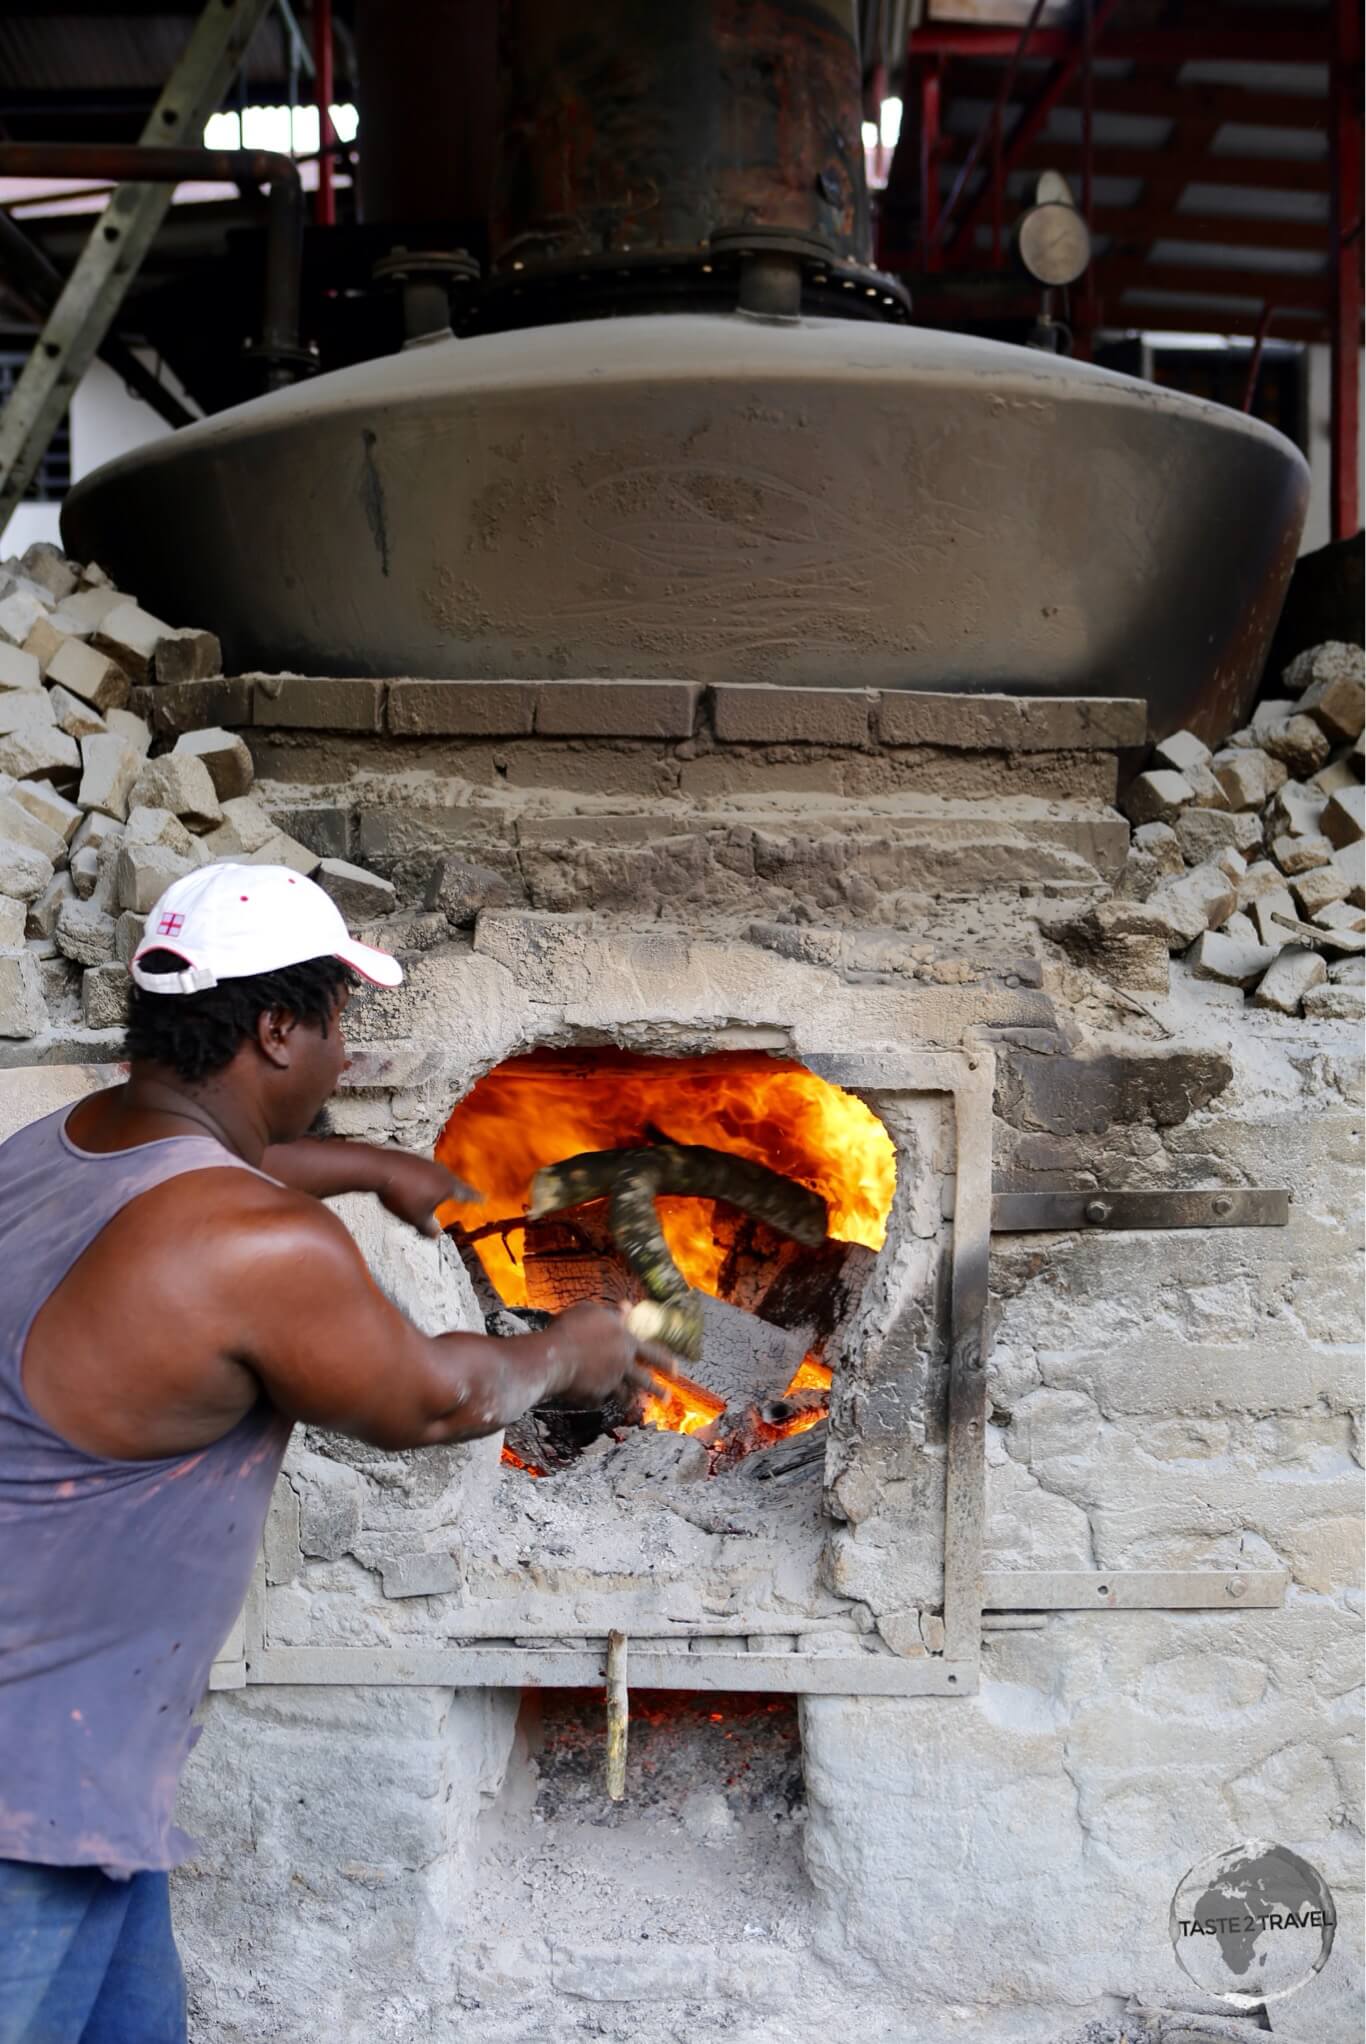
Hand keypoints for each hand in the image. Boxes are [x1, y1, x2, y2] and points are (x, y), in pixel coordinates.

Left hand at [376, 1152, 481, 1237]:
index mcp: (447, 1185)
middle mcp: (440, 1171)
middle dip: (457, 1190)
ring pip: (437, 1176)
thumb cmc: (402, 1194)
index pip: (466, 1194)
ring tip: (436, 1192)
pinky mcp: (411, 1158)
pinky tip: (414, 1184)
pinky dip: (423, 1179)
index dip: (475, 1198)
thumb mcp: (416, 1218)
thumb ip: (428, 1228)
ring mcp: (426, 1162)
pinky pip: (422, 1171)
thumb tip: (436, 1236)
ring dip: (438, 1184)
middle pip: (452, 1182)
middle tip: (464, 1193)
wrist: (379, 1168)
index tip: (484, 1198)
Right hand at [541, 1301, 678, 1407]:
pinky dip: (604, 1400)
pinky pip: (602, 1399)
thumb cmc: (571, 1328)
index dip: (664, 1360)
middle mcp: (623, 1363)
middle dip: (657, 1389)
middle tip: (668, 1397)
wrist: (555, 1356)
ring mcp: (610, 1381)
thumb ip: (613, 1313)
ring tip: (637, 1405)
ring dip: (632, 1400)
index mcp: (626, 1341)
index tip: (676, 1368)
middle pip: (644, 1379)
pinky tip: (604, 1402)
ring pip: (626, 1393)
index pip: (651, 1351)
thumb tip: (627, 1307)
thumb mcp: (592, 1312)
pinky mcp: (596, 1394)